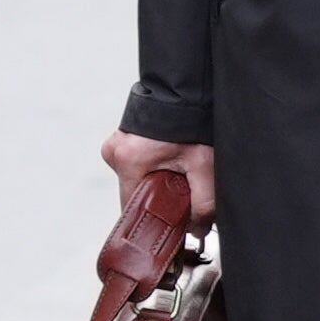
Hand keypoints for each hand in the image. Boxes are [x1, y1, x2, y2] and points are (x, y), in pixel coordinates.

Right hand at [103, 132, 219, 228]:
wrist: (187, 91)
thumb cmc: (193, 121)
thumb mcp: (204, 165)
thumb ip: (203, 202)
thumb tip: (197, 229)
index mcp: (128, 160)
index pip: (133, 207)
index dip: (154, 218)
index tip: (171, 222)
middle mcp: (115, 151)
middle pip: (136, 193)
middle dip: (159, 197)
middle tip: (181, 188)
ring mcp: (116, 144)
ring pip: (137, 179)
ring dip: (157, 182)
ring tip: (177, 170)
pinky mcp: (123, 140)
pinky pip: (137, 165)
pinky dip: (153, 168)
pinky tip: (170, 161)